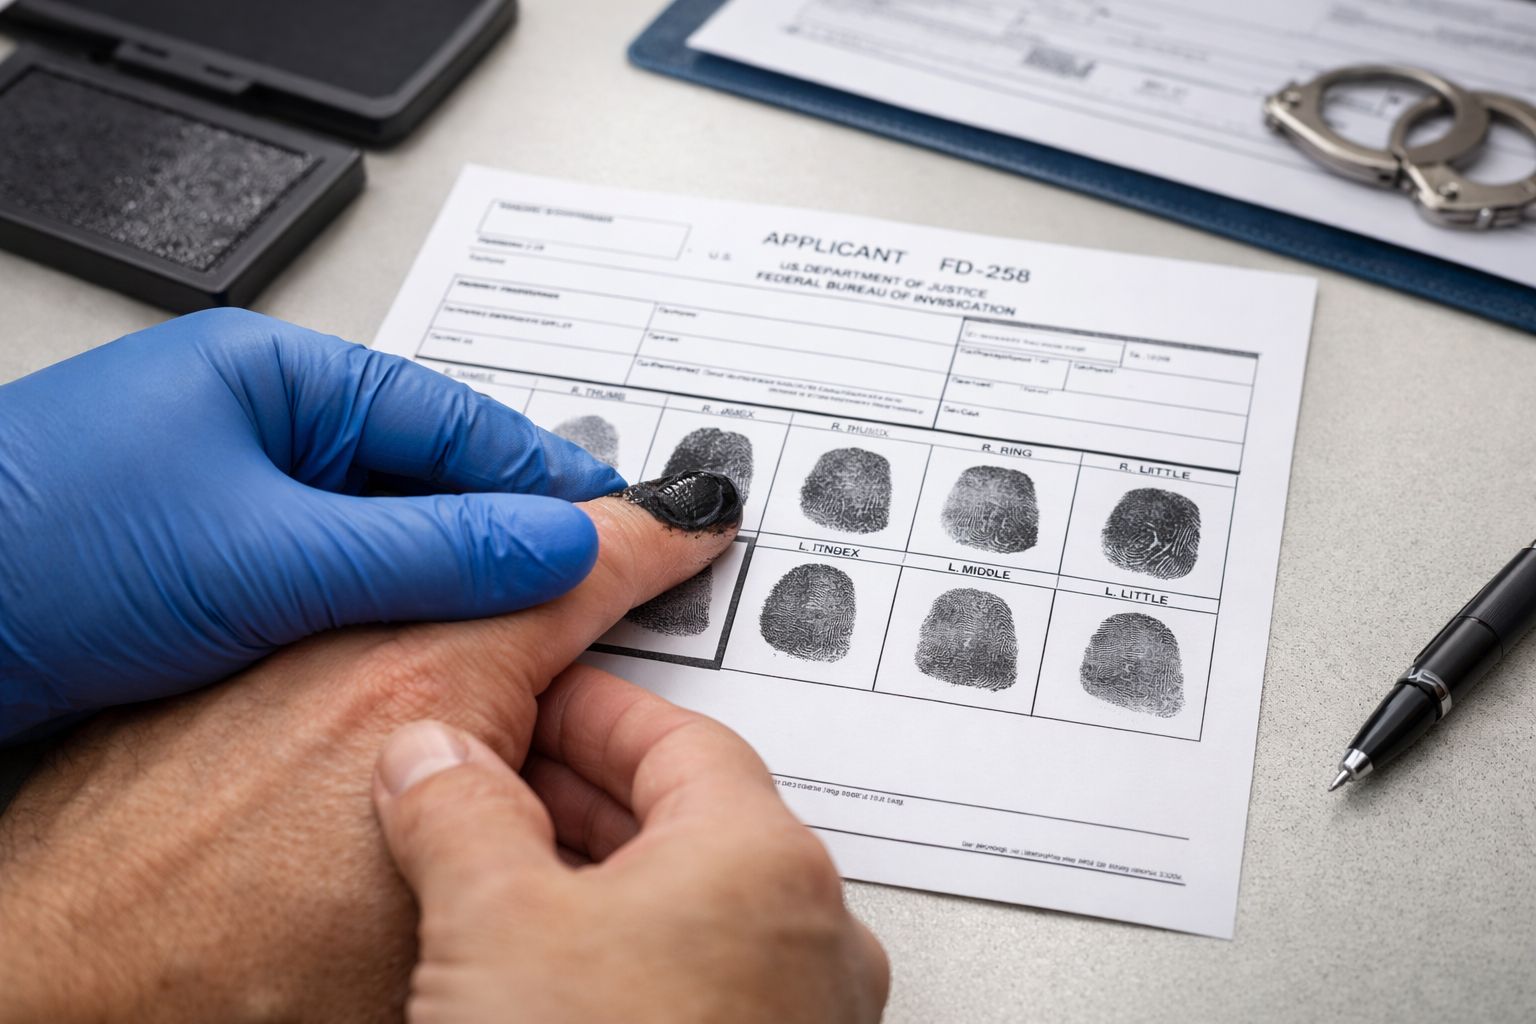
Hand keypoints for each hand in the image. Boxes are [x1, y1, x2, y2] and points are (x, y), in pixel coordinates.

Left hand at [0, 309, 622, 740]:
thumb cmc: (41, 548)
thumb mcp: (268, 553)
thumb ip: (429, 551)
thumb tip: (559, 543)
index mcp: (276, 374)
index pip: (453, 421)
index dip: (550, 476)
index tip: (630, 517)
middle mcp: (261, 427)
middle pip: (429, 476)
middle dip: (511, 532)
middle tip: (597, 580)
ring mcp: (235, 499)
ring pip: (386, 537)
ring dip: (452, 580)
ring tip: (531, 624)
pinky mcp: (212, 567)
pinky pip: (335, 582)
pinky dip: (389, 613)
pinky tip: (427, 650)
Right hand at [371, 671, 889, 1022]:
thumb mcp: (492, 928)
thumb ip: (459, 812)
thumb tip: (433, 755)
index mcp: (766, 860)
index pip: (681, 736)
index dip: (593, 710)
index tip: (539, 698)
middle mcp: (808, 932)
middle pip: (689, 817)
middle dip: (582, 793)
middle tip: (504, 775)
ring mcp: (798, 1014)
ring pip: (691, 904)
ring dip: (597, 875)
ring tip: (505, 869)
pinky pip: (695, 977)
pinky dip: (623, 949)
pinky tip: (549, 970)